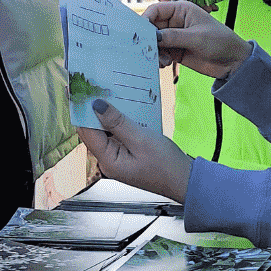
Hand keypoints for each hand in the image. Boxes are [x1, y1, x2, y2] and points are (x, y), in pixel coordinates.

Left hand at [77, 99, 192, 202]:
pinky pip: (117, 136)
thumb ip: (117, 123)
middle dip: (95, 111)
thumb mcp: (141, 139)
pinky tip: (124, 111)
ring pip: (105, 132)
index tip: (82, 90)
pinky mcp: (126, 156)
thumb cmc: (167, 166)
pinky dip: (119, 123)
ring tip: (110, 95)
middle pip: (94, 131)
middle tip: (97, 88)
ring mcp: (116, 159)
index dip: (82, 110)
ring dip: (108, 115)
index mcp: (107, 161)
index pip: (86, 131)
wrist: (187, 182)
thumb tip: (96, 105)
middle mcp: (107, 161)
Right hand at [145, 0, 251, 78]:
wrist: (234, 62)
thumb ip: (172, 36)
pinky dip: (158, 58)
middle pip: (152, 27)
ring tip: (162, 60)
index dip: (146, 19)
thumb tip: (151, 36)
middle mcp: (175, 22)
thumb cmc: (221, 42)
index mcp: (181, 10)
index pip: (156, 10)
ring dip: (154, 51)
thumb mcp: (196, 37)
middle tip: (148, 50)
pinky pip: (159, 52)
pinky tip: (164, 63)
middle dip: (149, 39)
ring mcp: (174, 36)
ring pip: (154, 41)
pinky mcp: (175, 50)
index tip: (140, 33)